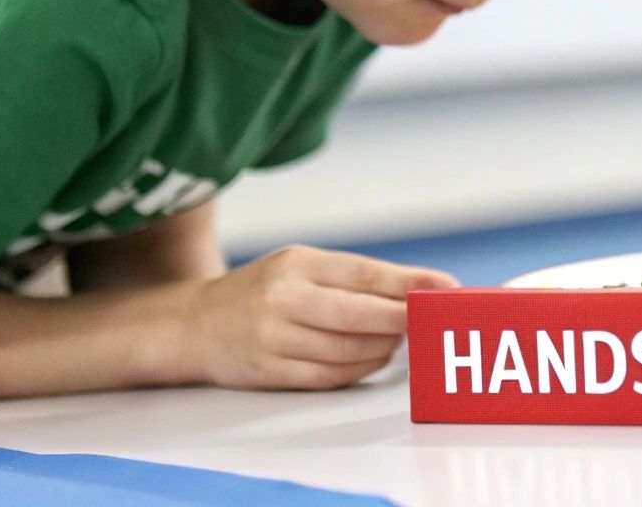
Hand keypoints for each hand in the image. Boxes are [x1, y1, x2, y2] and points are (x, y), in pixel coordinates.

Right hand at [177, 245, 458, 389]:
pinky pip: (329, 377)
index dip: (410, 284)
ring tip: (399, 340)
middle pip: (359, 316)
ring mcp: (273, 339)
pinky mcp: (268, 372)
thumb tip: (421, 289)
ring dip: (384, 348)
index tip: (447, 289)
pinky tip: (372, 359)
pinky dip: (359, 370)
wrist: (193, 325)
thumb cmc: (263, 290)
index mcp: (296, 264)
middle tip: (430, 323)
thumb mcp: (301, 265)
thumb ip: (355, 277)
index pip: (364, 274)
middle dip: (402, 321)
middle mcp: (282, 299)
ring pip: (348, 351)